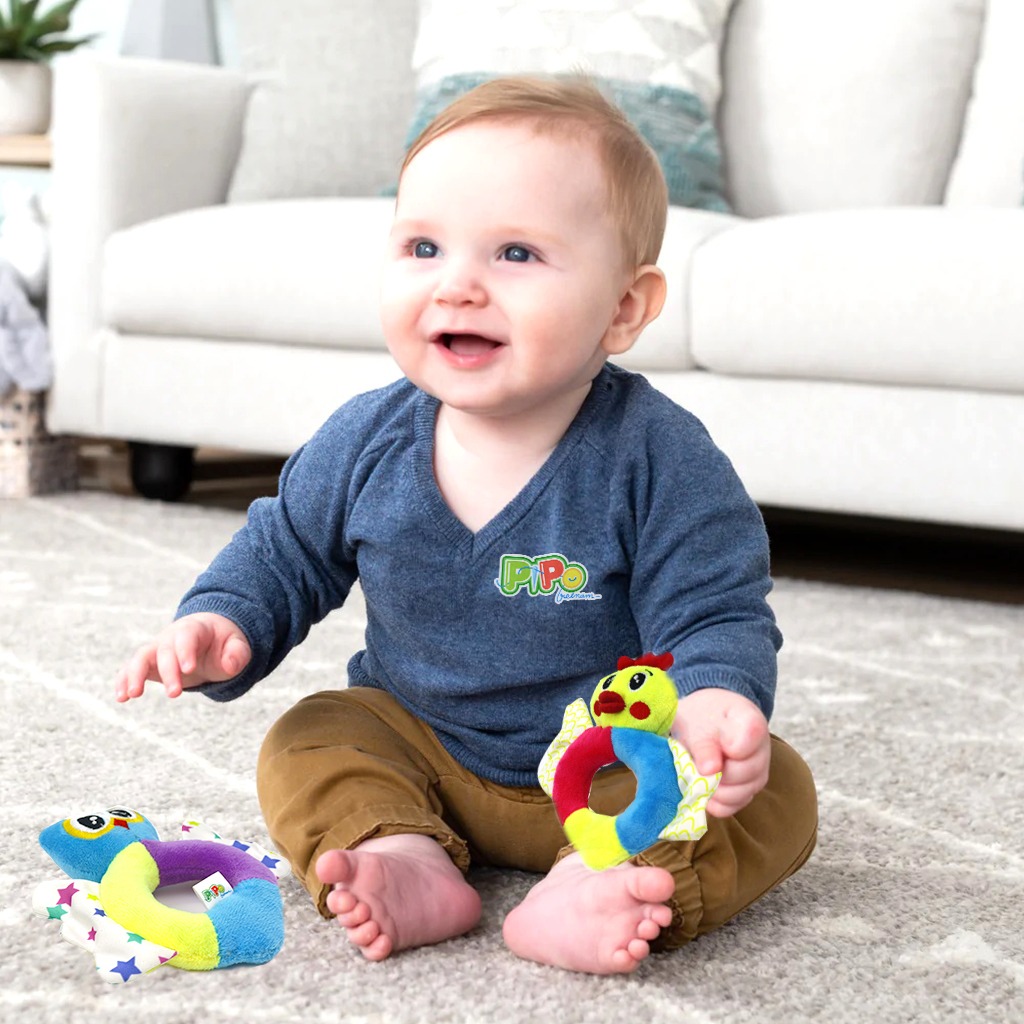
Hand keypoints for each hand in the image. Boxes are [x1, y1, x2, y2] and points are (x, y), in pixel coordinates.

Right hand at [114, 612, 250, 701]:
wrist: (208, 637)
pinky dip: (123, 680)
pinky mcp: (148, 663)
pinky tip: (121, 698)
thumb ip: (237, 654)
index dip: (186, 651)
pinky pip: (131, 669)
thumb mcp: (237, 645)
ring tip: (132, 695)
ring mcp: (157, 648)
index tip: (189, 669)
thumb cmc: (223, 643)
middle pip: (165, 650)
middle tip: (175, 694)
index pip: (187, 636)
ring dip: (134, 675)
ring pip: (141, 657)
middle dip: (168, 672)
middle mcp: (171, 636)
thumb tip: (230, 665)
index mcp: (194, 628)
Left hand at [672, 688, 770, 817]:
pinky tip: (703, 788)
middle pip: (746, 772)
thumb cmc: (701, 718)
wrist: (703, 720)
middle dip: (718, 771)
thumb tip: (710, 771)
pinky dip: (715, 802)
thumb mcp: (696, 724)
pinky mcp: (748, 790)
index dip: (729, 747)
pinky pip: (734, 806)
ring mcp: (758, 771)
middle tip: (699, 761)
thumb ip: (703, 745)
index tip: (715, 739)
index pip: (751, 739)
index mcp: (752, 722)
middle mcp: (762, 749)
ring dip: (714, 789)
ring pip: (742, 794)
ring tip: (700, 773)